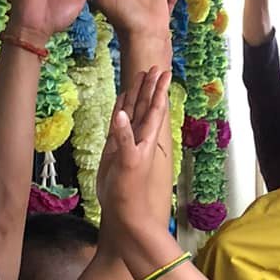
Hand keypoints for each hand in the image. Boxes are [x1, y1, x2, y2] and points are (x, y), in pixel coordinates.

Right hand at [97, 65, 175, 257]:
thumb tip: (120, 114)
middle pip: (145, 106)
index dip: (159, 91)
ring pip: (133, 113)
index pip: (155, 109)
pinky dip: (120, 112)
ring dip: (136, 96)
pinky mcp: (115, 150)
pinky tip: (121, 103)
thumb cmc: (130, 190)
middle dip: (149, 87)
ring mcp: (127, 143)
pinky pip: (118, 125)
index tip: (164, 73)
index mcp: (146, 138)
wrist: (123, 211)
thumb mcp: (128, 163)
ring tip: (139, 78)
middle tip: (153, 68)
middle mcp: (139, 137)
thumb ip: (124, 139)